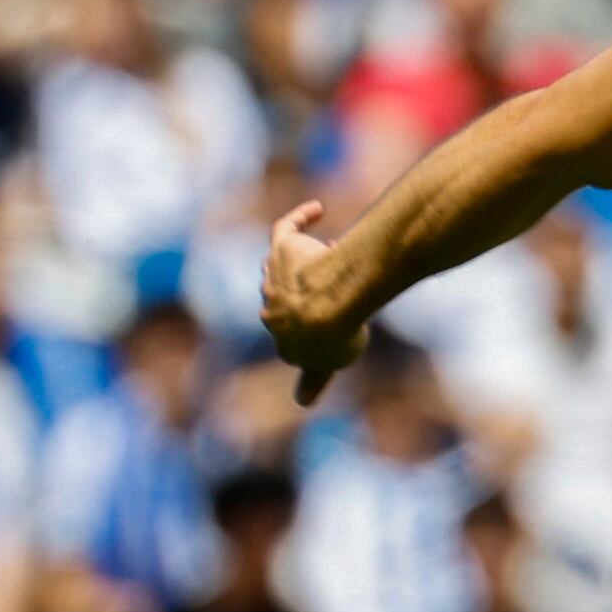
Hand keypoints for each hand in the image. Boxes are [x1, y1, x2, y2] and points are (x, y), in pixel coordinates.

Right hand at [260, 199, 364, 404]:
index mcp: (285, 342)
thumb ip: (315, 378)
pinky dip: (300, 219)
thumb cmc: (336, 336)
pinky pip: (285, 229)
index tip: (328, 329)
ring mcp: (274, 279)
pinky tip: (319, 210)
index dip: (310, 334)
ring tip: (339, 258)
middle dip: (310, 296)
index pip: (291, 341)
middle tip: (339, 291)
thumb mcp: (332, 362)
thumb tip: (301, 402)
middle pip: (287, 300)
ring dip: (310, 264)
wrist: (327, 309)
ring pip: (285, 268)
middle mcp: (272, 310)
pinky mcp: (281, 250)